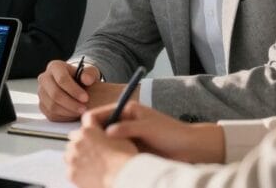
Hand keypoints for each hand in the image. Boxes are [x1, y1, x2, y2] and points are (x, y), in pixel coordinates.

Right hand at [37, 60, 102, 120]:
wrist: (75, 85)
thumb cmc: (82, 78)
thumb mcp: (89, 72)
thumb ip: (89, 74)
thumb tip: (86, 79)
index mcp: (55, 66)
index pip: (61, 79)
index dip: (74, 90)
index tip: (86, 98)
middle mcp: (44, 78)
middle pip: (55, 93)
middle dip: (71, 103)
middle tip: (84, 108)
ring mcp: (41, 92)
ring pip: (52, 105)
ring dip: (68, 111)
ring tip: (81, 112)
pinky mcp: (42, 105)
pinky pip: (51, 114)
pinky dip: (64, 117)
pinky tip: (74, 114)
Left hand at [65, 112, 136, 187]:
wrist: (122, 178)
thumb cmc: (125, 160)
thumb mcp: (121, 138)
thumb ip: (109, 132)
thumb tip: (107, 132)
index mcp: (88, 131)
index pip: (87, 119)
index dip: (93, 124)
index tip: (95, 129)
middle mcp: (77, 143)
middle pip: (76, 137)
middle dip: (84, 142)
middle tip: (95, 150)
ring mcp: (72, 158)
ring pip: (71, 154)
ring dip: (79, 156)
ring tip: (93, 163)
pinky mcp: (71, 173)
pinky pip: (72, 169)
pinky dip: (78, 171)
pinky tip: (90, 173)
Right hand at [96, 102, 224, 163]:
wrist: (191, 149)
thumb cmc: (172, 133)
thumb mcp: (148, 127)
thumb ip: (128, 128)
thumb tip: (107, 132)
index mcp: (127, 110)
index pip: (101, 113)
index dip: (90, 122)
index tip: (84, 132)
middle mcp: (125, 122)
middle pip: (100, 128)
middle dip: (93, 137)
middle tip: (87, 148)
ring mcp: (128, 137)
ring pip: (107, 142)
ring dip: (101, 149)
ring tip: (95, 158)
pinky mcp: (131, 150)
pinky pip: (115, 152)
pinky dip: (110, 157)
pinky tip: (108, 165)